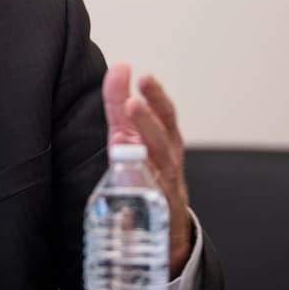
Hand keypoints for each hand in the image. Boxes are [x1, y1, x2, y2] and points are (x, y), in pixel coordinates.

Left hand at [102, 63, 192, 275]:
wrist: (165, 222)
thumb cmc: (147, 168)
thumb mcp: (132, 134)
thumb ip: (120, 102)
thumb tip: (119, 67)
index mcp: (167, 139)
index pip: (165, 113)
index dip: (156, 96)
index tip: (144, 77)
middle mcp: (169, 159)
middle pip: (163, 138)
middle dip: (149, 120)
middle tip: (133, 103)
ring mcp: (164, 184)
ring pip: (157, 166)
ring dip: (142, 152)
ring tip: (122, 136)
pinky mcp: (156, 207)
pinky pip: (149, 193)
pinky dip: (138, 181)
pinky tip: (124, 170)